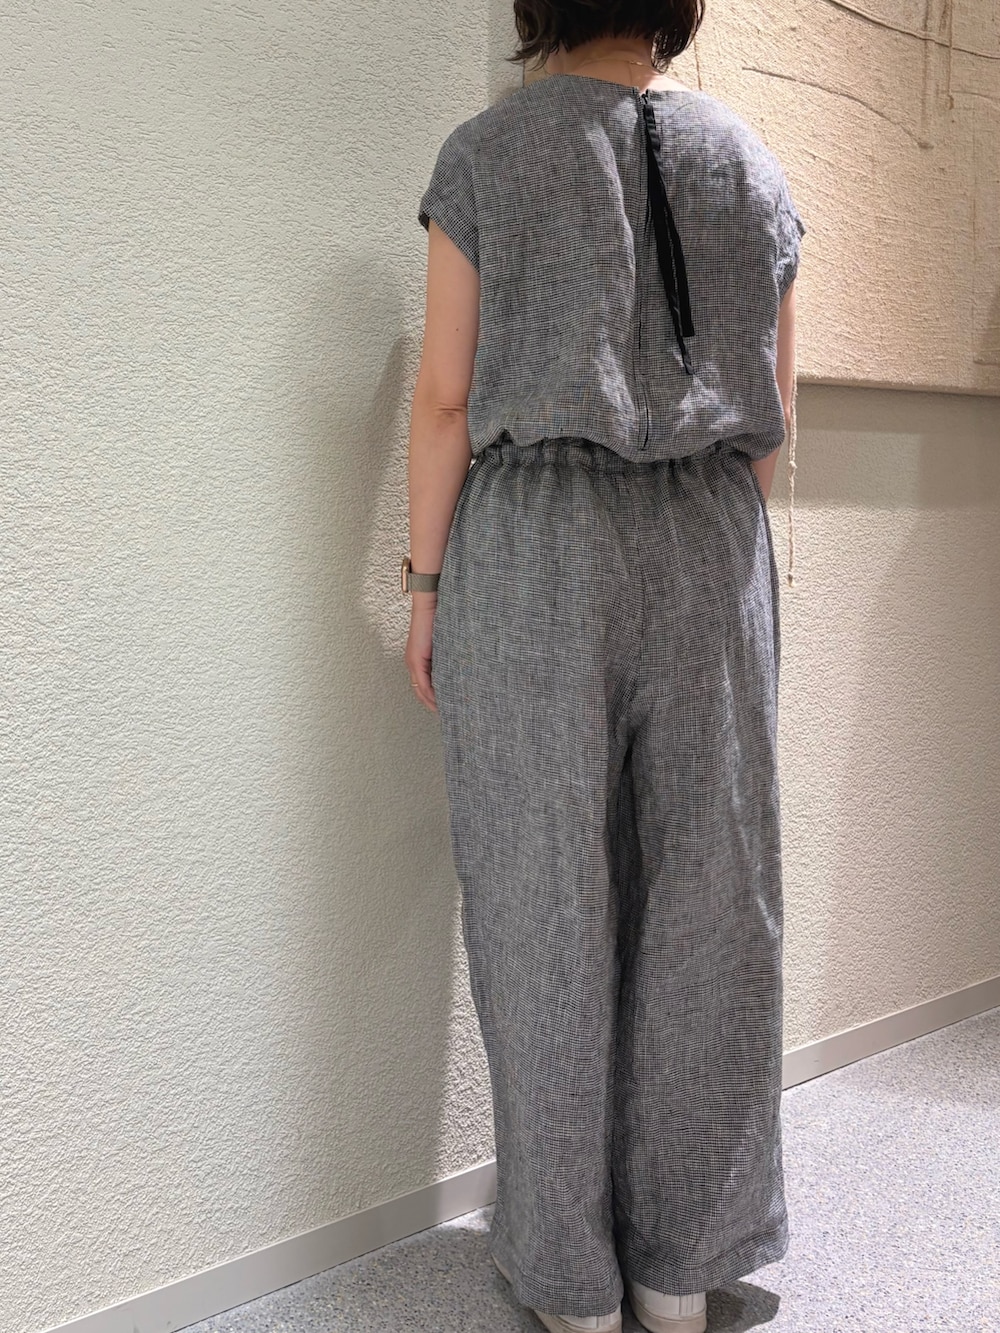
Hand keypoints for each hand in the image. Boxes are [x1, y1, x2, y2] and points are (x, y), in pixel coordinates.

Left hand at [405, 593, 437, 712]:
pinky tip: (440, 701)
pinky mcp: (416, 659)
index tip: (448, 708)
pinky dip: (431, 693)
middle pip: (421, 693)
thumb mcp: (445, 643)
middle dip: (433, 705)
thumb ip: (448, 657)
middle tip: (449, 715)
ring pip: (421, 691)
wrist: (430, 604)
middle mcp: (413, 664)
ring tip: (447, 712)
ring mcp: (413, 662)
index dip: (435, 699)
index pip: (426, 686)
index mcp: (420, 661)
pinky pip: (422, 683)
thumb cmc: (440, 619)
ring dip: (433, 702)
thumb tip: (460, 669)